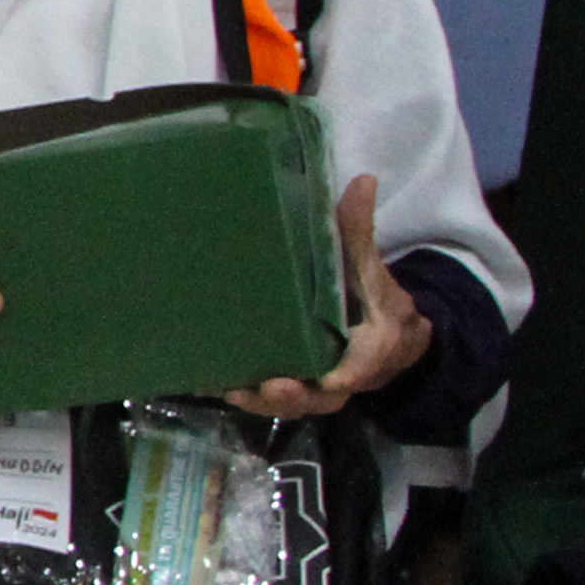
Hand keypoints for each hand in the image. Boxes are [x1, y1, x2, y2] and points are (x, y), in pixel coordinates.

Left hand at [222, 176, 434, 417]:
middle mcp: (341, 373)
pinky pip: (265, 397)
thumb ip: (358, 232)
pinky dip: (241, 394)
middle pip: (323, 395)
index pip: (368, 362)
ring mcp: (312, 385)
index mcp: (372, 344)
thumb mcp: (368, 266)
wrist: (378, 336)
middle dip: (297, 394)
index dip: (355, 371)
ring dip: (262, 400)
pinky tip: (206, 383)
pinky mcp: (286, 385)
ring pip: (292, 403)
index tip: (339, 378)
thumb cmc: (369, 299)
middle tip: (276, 385)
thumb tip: (362, 181)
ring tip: (232, 390)